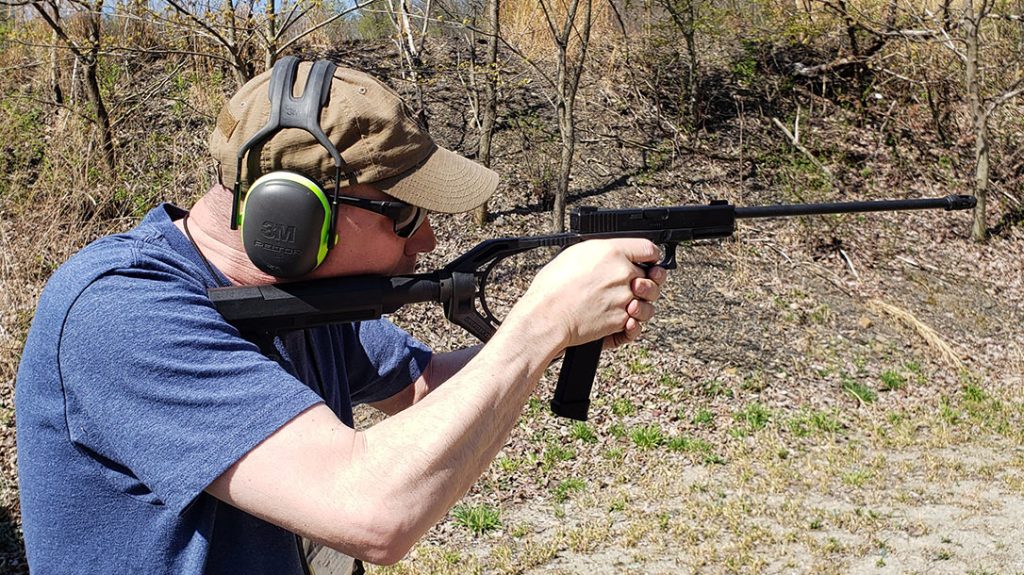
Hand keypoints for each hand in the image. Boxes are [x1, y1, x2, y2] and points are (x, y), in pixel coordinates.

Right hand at [508, 238, 664, 351]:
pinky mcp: (621, 321)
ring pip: (649, 301)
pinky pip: (638, 323)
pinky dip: (633, 324)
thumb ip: (601, 252)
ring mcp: (625, 299)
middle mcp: (623, 274)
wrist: (547, 317)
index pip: (648, 250)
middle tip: (634, 285)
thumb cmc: (552, 288)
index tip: (649, 262)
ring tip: (628, 304)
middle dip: (644, 281)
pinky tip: (625, 320)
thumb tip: (610, 254)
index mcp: (612, 253)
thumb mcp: (573, 254)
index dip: (650, 256)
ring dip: (642, 303)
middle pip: (651, 276)